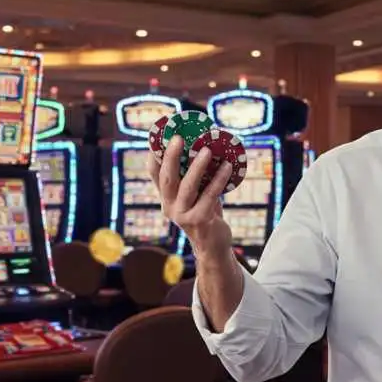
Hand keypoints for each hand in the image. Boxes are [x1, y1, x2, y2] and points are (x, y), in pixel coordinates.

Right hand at [147, 135, 232, 257]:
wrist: (213, 246)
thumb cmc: (206, 214)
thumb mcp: (197, 195)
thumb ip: (196, 177)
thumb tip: (205, 146)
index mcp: (166, 197)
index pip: (154, 173)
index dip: (155, 154)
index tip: (160, 134)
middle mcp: (169, 206)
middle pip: (167, 178)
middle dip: (172, 156)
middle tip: (179, 138)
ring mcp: (182, 215)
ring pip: (188, 186)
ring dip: (198, 167)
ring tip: (207, 150)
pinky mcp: (199, 221)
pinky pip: (210, 196)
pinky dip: (219, 180)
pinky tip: (227, 167)